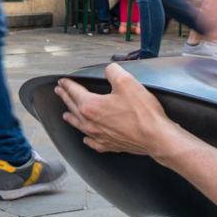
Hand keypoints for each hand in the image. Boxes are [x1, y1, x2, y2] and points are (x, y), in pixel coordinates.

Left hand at [55, 64, 189, 157]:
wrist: (157, 137)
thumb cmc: (143, 112)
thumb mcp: (127, 81)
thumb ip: (112, 71)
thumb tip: (108, 70)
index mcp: (91, 106)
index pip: (74, 92)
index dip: (67, 85)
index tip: (62, 81)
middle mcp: (91, 123)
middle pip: (73, 107)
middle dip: (65, 98)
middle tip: (59, 92)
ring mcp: (99, 136)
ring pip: (80, 125)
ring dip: (71, 117)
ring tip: (65, 114)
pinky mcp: (110, 145)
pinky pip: (93, 142)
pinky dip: (87, 139)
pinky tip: (86, 139)